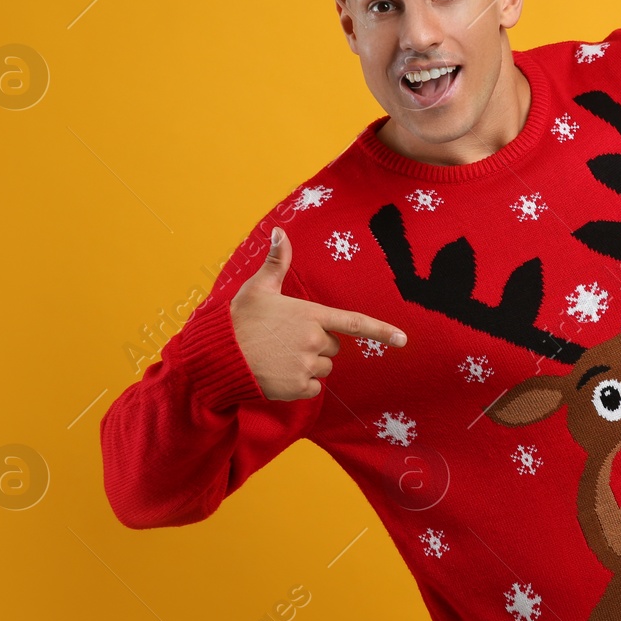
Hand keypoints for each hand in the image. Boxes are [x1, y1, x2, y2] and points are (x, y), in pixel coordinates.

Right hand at [230, 227, 405, 399]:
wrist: (216, 356)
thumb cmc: (238, 320)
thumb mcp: (258, 288)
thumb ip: (276, 262)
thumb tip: (279, 231)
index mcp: (310, 315)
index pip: (354, 323)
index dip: (382, 331)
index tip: (404, 339)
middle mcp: (313, 340)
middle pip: (333, 347)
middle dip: (316, 344)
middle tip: (286, 340)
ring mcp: (306, 366)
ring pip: (323, 369)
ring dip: (308, 366)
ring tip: (278, 356)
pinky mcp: (297, 388)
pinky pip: (313, 389)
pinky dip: (299, 385)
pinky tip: (277, 374)